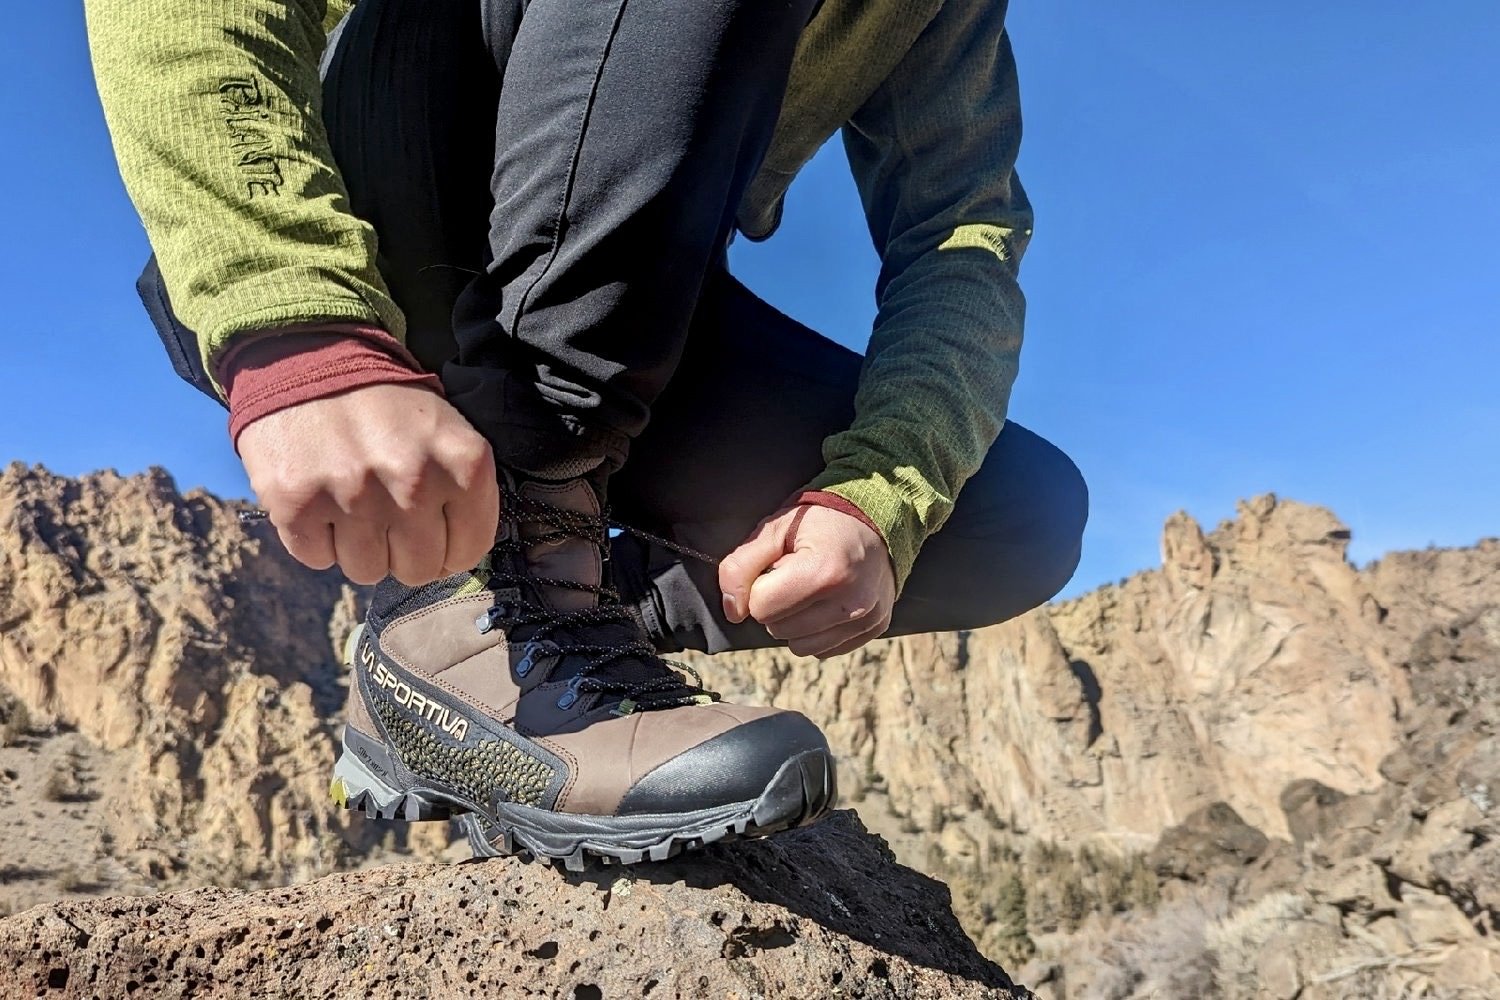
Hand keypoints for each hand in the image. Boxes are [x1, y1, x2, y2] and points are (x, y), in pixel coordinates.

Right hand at [238, 383, 498, 585]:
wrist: (309, 358)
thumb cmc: (386, 406)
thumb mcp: (446, 432)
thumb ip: (462, 491)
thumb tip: (455, 555)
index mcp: (463, 463)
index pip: (469, 551)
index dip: (449, 548)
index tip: (432, 531)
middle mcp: (413, 482)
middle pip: (418, 570)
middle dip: (403, 551)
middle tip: (387, 516)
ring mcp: (354, 495)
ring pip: (367, 571)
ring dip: (359, 546)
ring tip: (351, 502)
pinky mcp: (298, 505)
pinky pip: (317, 559)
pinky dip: (317, 538)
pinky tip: (320, 499)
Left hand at [718, 503, 895, 657]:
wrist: (878, 518)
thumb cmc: (820, 521)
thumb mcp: (773, 529)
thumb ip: (740, 567)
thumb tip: (732, 611)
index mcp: (824, 571)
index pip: (761, 608)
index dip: (760, 586)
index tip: (779, 566)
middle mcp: (850, 602)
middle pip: (778, 629)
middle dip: (777, 604)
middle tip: (796, 575)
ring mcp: (866, 619)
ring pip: (799, 646)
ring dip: (795, 622)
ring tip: (812, 589)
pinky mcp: (874, 629)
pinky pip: (824, 649)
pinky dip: (817, 631)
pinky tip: (828, 602)